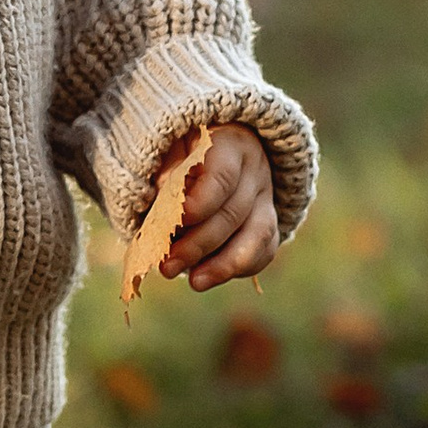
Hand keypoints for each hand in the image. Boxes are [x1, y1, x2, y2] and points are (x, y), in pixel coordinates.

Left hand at [162, 122, 278, 290]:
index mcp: (229, 144)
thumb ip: (165, 172)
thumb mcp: (171, 148)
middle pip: (233, 212)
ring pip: (256, 235)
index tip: (175, 223)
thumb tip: (158, 202)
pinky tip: (210, 278)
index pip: (221, 177)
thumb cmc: (183, 149)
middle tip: (167, 266)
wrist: (216, 149)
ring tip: (194, 282)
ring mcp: (266, 198)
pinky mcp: (269, 222)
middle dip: (198, 244)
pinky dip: (239, 268)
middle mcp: (255, 170)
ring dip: (223, 264)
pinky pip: (264, 250)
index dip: (200, 203)